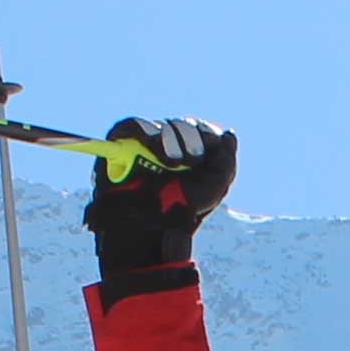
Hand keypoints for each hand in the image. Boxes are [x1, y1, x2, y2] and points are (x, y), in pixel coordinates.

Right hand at [82, 119, 236, 281]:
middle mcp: (168, 149)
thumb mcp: (214, 187)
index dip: (206, 133)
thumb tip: (229, 134)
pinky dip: (145, 130)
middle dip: (191, 139)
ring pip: (162, 125)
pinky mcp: (120, 145)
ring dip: (171, 139)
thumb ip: (226, 160)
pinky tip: (152, 144)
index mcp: (190, 156)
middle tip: (190, 161)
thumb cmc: (183, 210)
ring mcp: (144, 147)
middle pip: (182, 125)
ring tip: (171, 162)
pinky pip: (133, 125)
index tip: (210, 147)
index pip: (199, 130)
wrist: (151, 225)